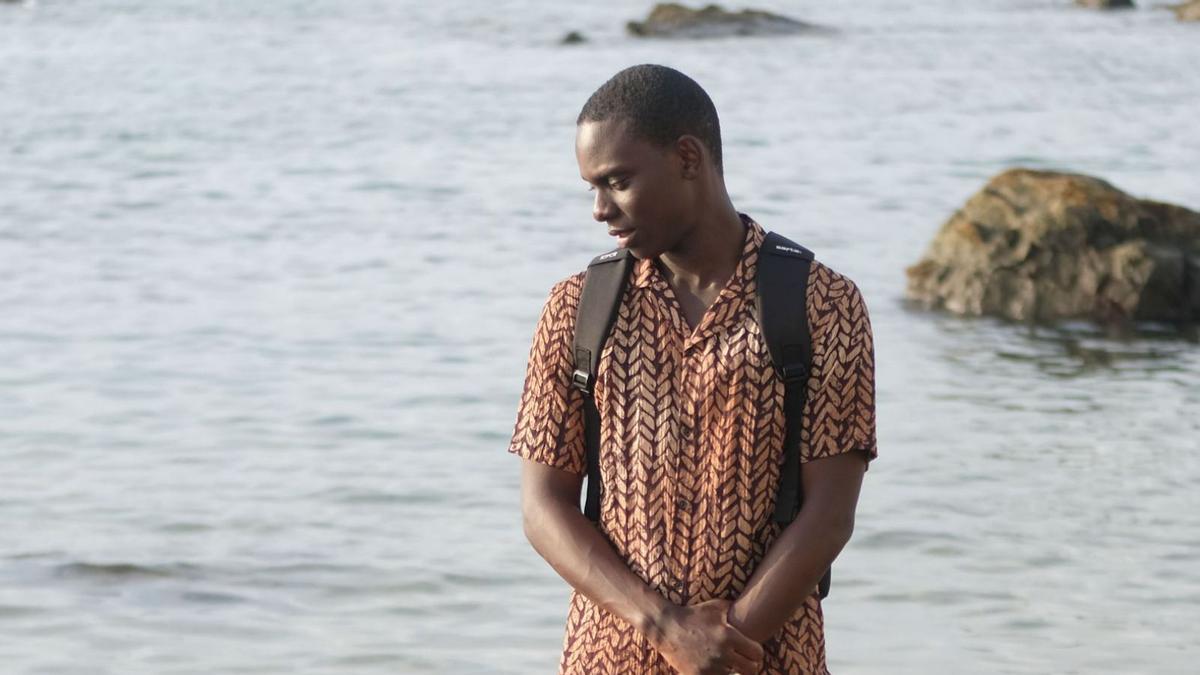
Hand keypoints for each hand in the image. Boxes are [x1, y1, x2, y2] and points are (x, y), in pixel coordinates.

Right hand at [649, 598, 764, 674]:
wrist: (667, 627)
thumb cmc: (694, 614)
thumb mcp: (716, 607)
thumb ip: (736, 610)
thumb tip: (752, 610)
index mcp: (729, 635)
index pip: (757, 653)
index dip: (757, 652)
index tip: (753, 651)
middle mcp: (722, 653)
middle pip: (751, 669)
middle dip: (750, 665)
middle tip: (745, 661)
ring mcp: (710, 666)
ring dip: (734, 670)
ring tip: (729, 662)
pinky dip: (719, 674)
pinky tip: (716, 667)